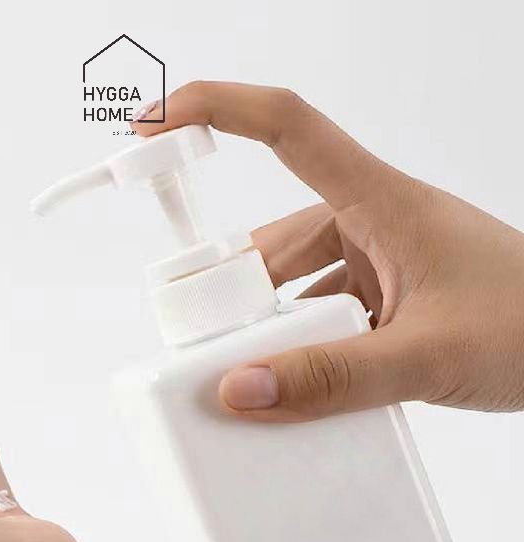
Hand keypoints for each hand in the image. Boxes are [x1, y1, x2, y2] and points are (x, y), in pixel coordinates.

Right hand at [134, 82, 523, 421]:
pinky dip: (302, 339)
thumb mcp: (426, 355)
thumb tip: (240, 389)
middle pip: (279, 235)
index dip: (219, 110)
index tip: (159, 122)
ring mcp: (386, 263)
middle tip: (203, 330)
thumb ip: (331, 378)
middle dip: (236, 281)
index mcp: (385, 203)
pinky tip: (294, 372)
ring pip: (300, 279)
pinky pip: (327, 309)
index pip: (290, 129)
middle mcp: (378, 224)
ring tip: (251, 365)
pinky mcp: (393, 299)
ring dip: (270, 319)